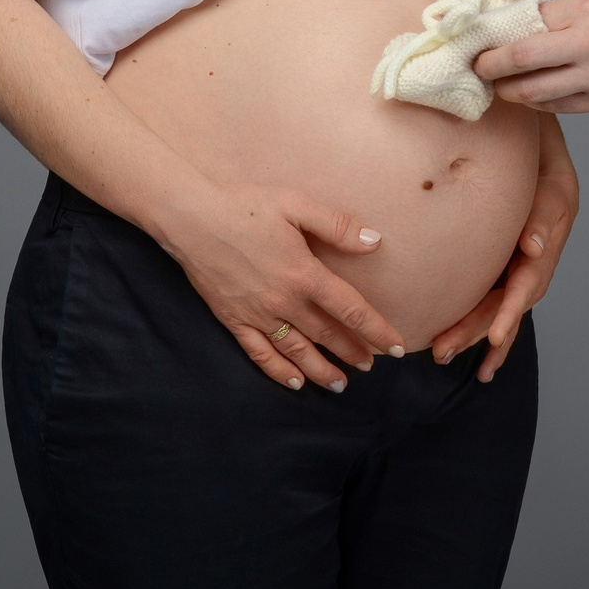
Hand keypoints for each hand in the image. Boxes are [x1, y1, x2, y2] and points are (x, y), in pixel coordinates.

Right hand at [154, 182, 406, 392]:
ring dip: (322, 370)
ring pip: (297, 352)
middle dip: (353, 352)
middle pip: (327, 334)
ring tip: (341, 384)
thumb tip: (375, 242)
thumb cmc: (245, 205)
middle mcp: (284, 302)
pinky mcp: (233, 320)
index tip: (397, 348)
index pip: (351, 310)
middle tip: (371, 366)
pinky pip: (260, 354)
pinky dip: (279, 372)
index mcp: (304, 275)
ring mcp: (257, 315)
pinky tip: (294, 382)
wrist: (191, 217)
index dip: (377, 330)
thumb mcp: (296, 204)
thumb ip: (337, 225)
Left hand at [428, 116, 578, 380]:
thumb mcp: (540, 147)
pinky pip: (500, 299)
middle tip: (447, 345)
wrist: (525, 115)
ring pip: (505, 302)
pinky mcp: (509, 255)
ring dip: (478, 332)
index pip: (535, 268)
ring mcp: (528, 250)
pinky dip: (492, 332)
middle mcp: (544, 239)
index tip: (492, 330)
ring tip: (443, 354)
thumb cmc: (528, 126)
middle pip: (517, 295)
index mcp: (555, 212)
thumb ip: (540, 198)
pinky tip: (479, 364)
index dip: (515, 298)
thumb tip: (531, 246)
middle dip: (484, 325)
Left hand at [475, 0, 588, 114]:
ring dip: (510, 91)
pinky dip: (539, 103)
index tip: (478, 36)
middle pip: (522, 58)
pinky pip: (561, 107)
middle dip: (490, 65)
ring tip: (497, 86)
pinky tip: (529, 96)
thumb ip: (563, 13)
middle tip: (475, 66)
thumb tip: (518, 25)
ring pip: (537, 92)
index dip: (497, 31)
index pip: (528, 21)